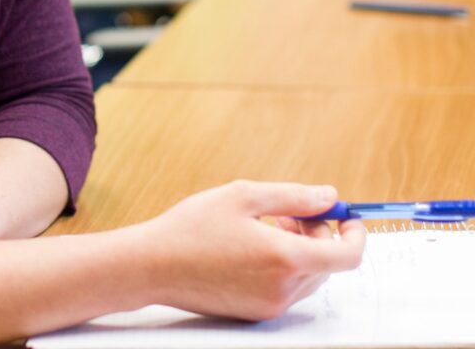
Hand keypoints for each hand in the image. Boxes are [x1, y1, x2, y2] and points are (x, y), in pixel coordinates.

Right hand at [132, 181, 365, 321]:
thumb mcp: (243, 196)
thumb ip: (293, 196)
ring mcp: (271, 305)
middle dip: (318, 234)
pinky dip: (284, 265)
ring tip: (267, 224)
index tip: (346, 216)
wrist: (154, 266)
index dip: (355, 234)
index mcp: (285, 259)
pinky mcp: (256, 312)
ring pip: (308, 276)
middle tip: (289, 211)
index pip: (348, 256)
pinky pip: (287, 288)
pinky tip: (253, 245)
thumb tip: (329, 196)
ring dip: (301, 249)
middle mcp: (284, 289)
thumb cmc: (194, 226)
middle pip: (327, 264)